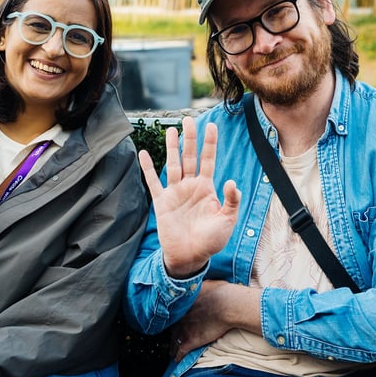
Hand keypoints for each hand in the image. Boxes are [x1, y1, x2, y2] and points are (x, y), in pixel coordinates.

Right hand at [138, 117, 240, 277]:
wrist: (190, 257)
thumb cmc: (211, 241)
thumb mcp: (227, 220)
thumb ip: (231, 201)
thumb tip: (232, 181)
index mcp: (207, 188)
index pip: (209, 160)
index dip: (210, 143)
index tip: (212, 125)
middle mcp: (190, 186)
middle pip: (190, 156)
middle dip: (190, 138)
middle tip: (189, 119)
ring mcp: (175, 192)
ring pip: (173, 164)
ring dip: (171, 147)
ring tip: (171, 130)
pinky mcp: (162, 202)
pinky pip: (153, 182)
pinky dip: (148, 168)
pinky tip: (144, 153)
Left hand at [169, 280, 261, 361]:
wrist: (227, 305)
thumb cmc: (221, 292)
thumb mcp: (206, 283)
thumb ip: (198, 286)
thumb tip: (198, 284)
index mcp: (184, 303)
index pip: (174, 312)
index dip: (174, 317)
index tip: (174, 320)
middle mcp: (181, 316)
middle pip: (172, 326)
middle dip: (172, 332)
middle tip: (172, 336)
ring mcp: (185, 329)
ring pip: (174, 340)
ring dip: (172, 346)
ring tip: (171, 351)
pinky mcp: (192, 340)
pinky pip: (180, 351)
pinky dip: (177, 356)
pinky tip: (176, 359)